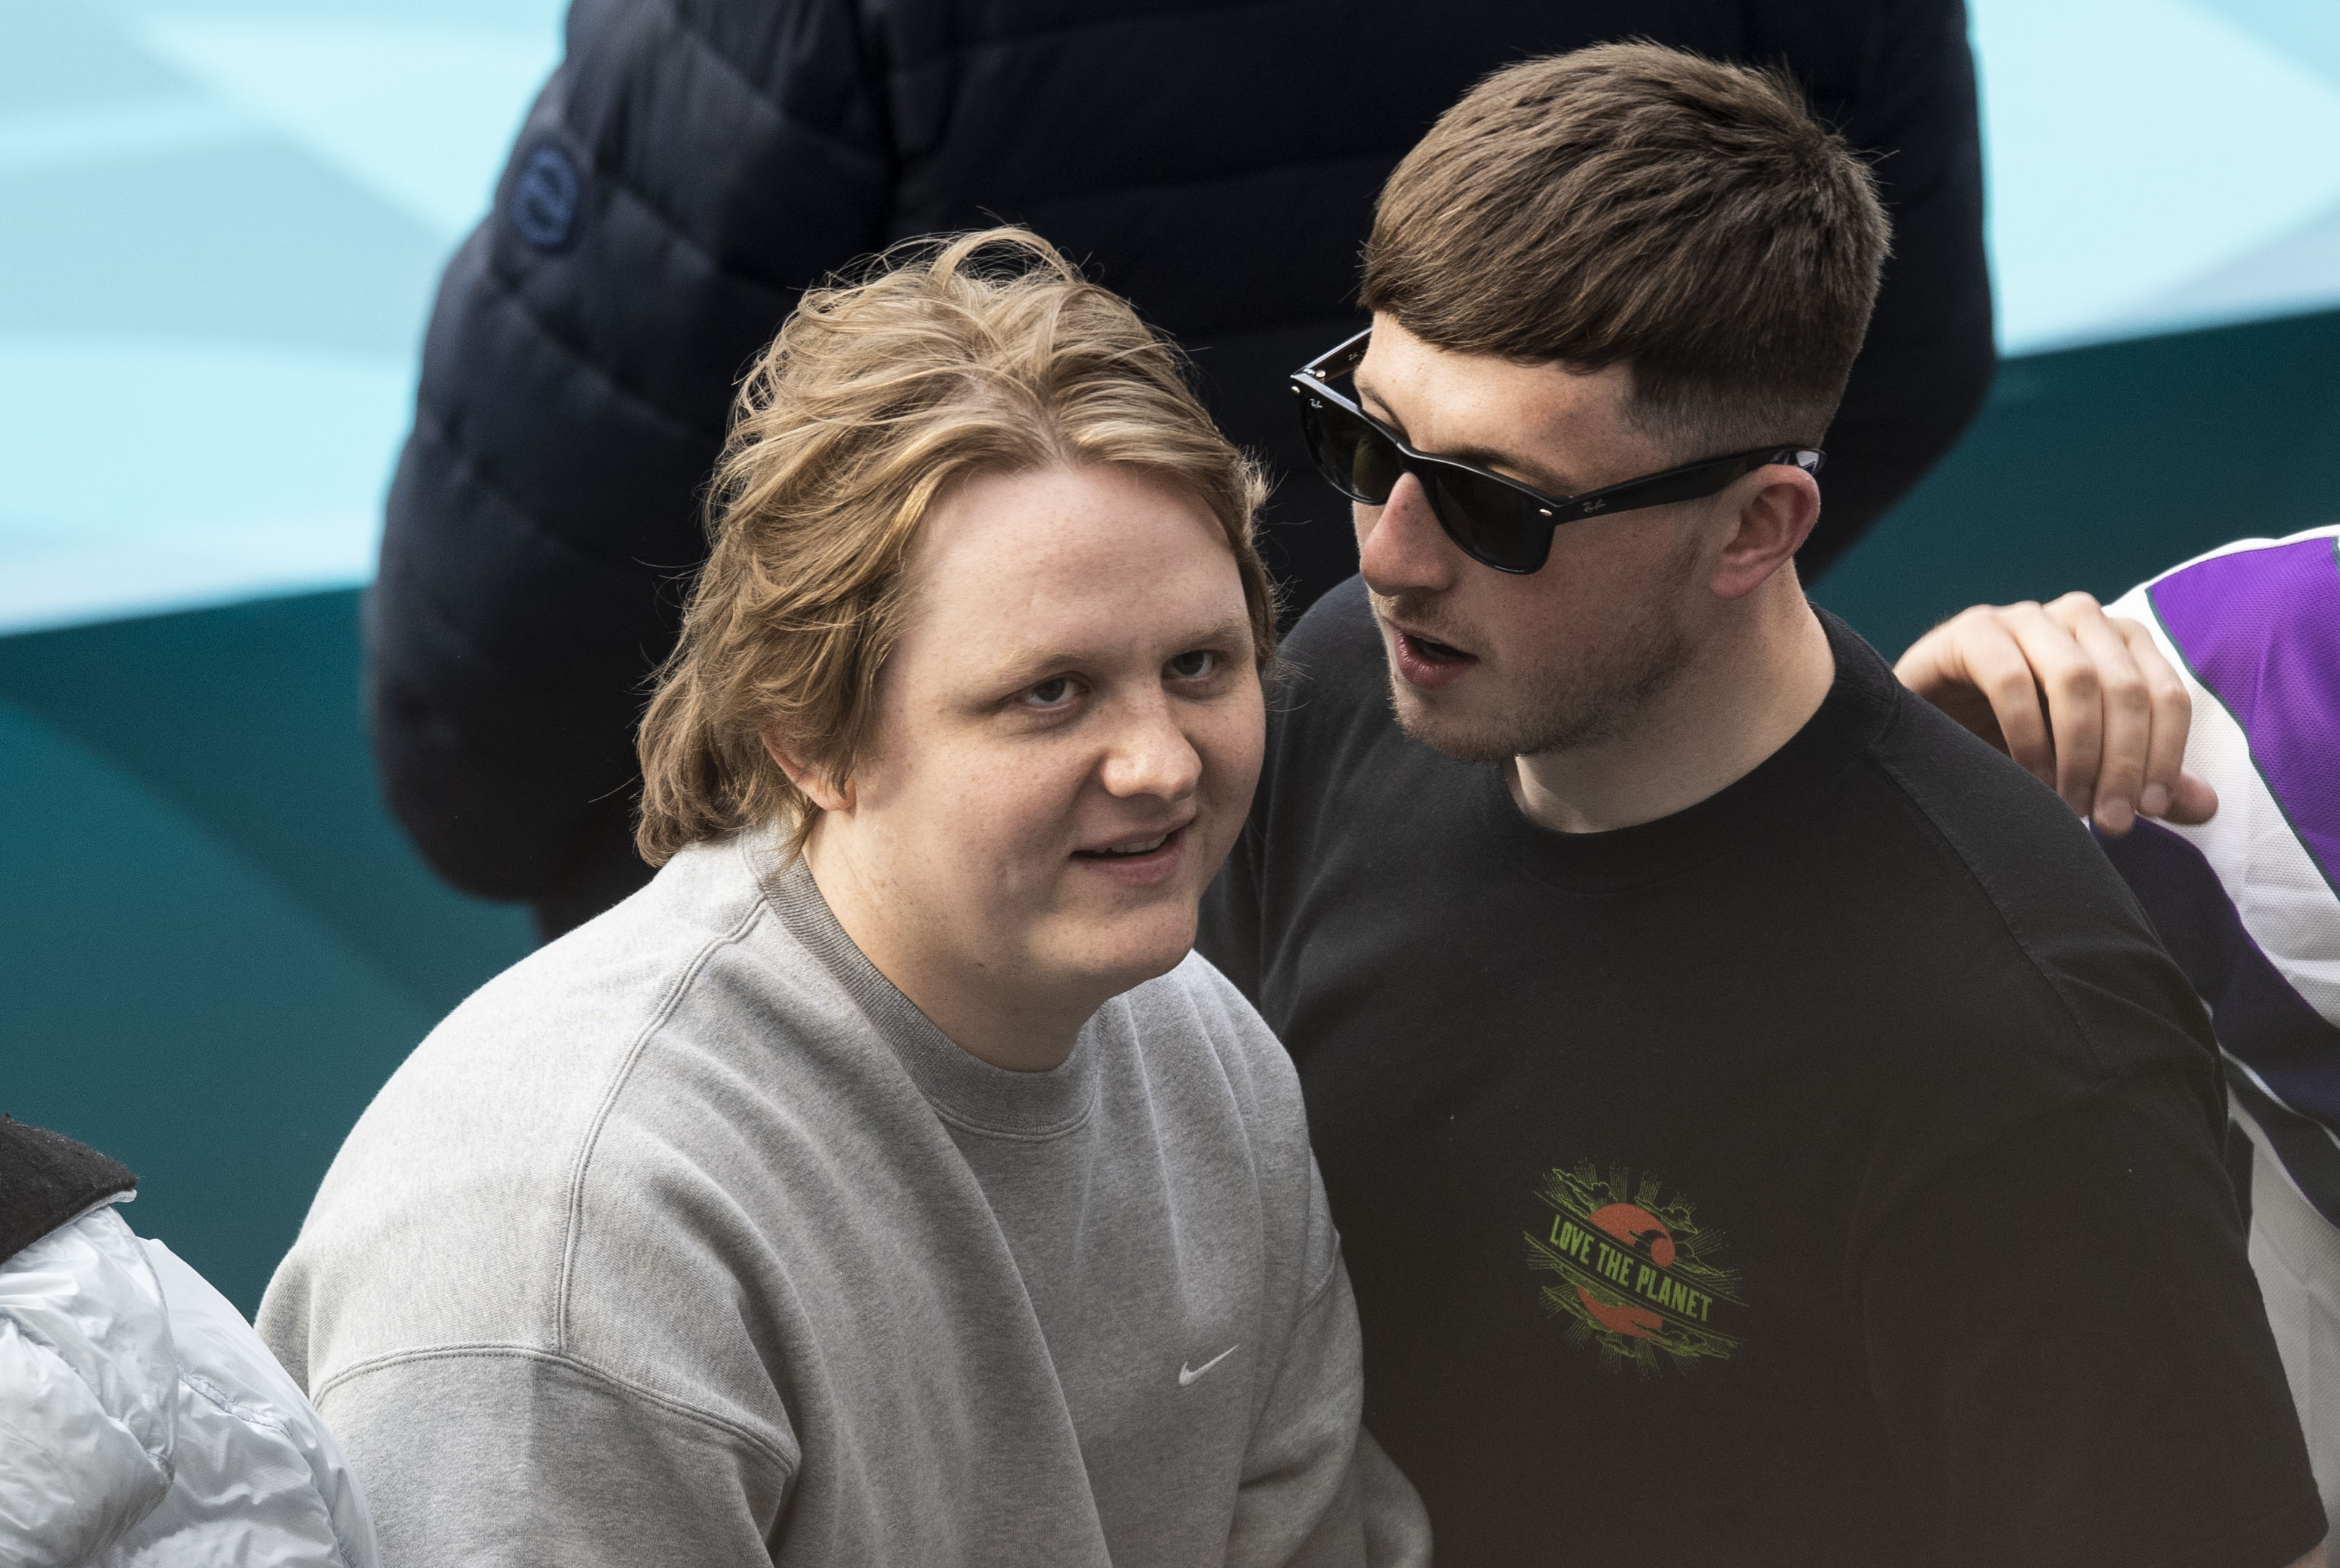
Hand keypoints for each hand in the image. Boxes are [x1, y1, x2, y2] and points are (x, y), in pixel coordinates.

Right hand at [1893, 592, 2217, 834]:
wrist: (1919, 729)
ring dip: (2078, 751)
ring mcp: (2020, 618)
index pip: (2165, 693)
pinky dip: (2026, 735)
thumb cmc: (2008, 744)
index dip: (2165, 755)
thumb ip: (2140, 779)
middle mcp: (2075, 617)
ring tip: (2065, 803)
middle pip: (2124, 687)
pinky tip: (2024, 775)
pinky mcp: (1970, 631)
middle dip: (2122, 763)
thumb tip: (2206, 807)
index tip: (2146, 811)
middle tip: (2107, 822)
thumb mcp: (2083, 764)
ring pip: (2074, 677)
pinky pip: (2010, 678)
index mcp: (2117, 641)